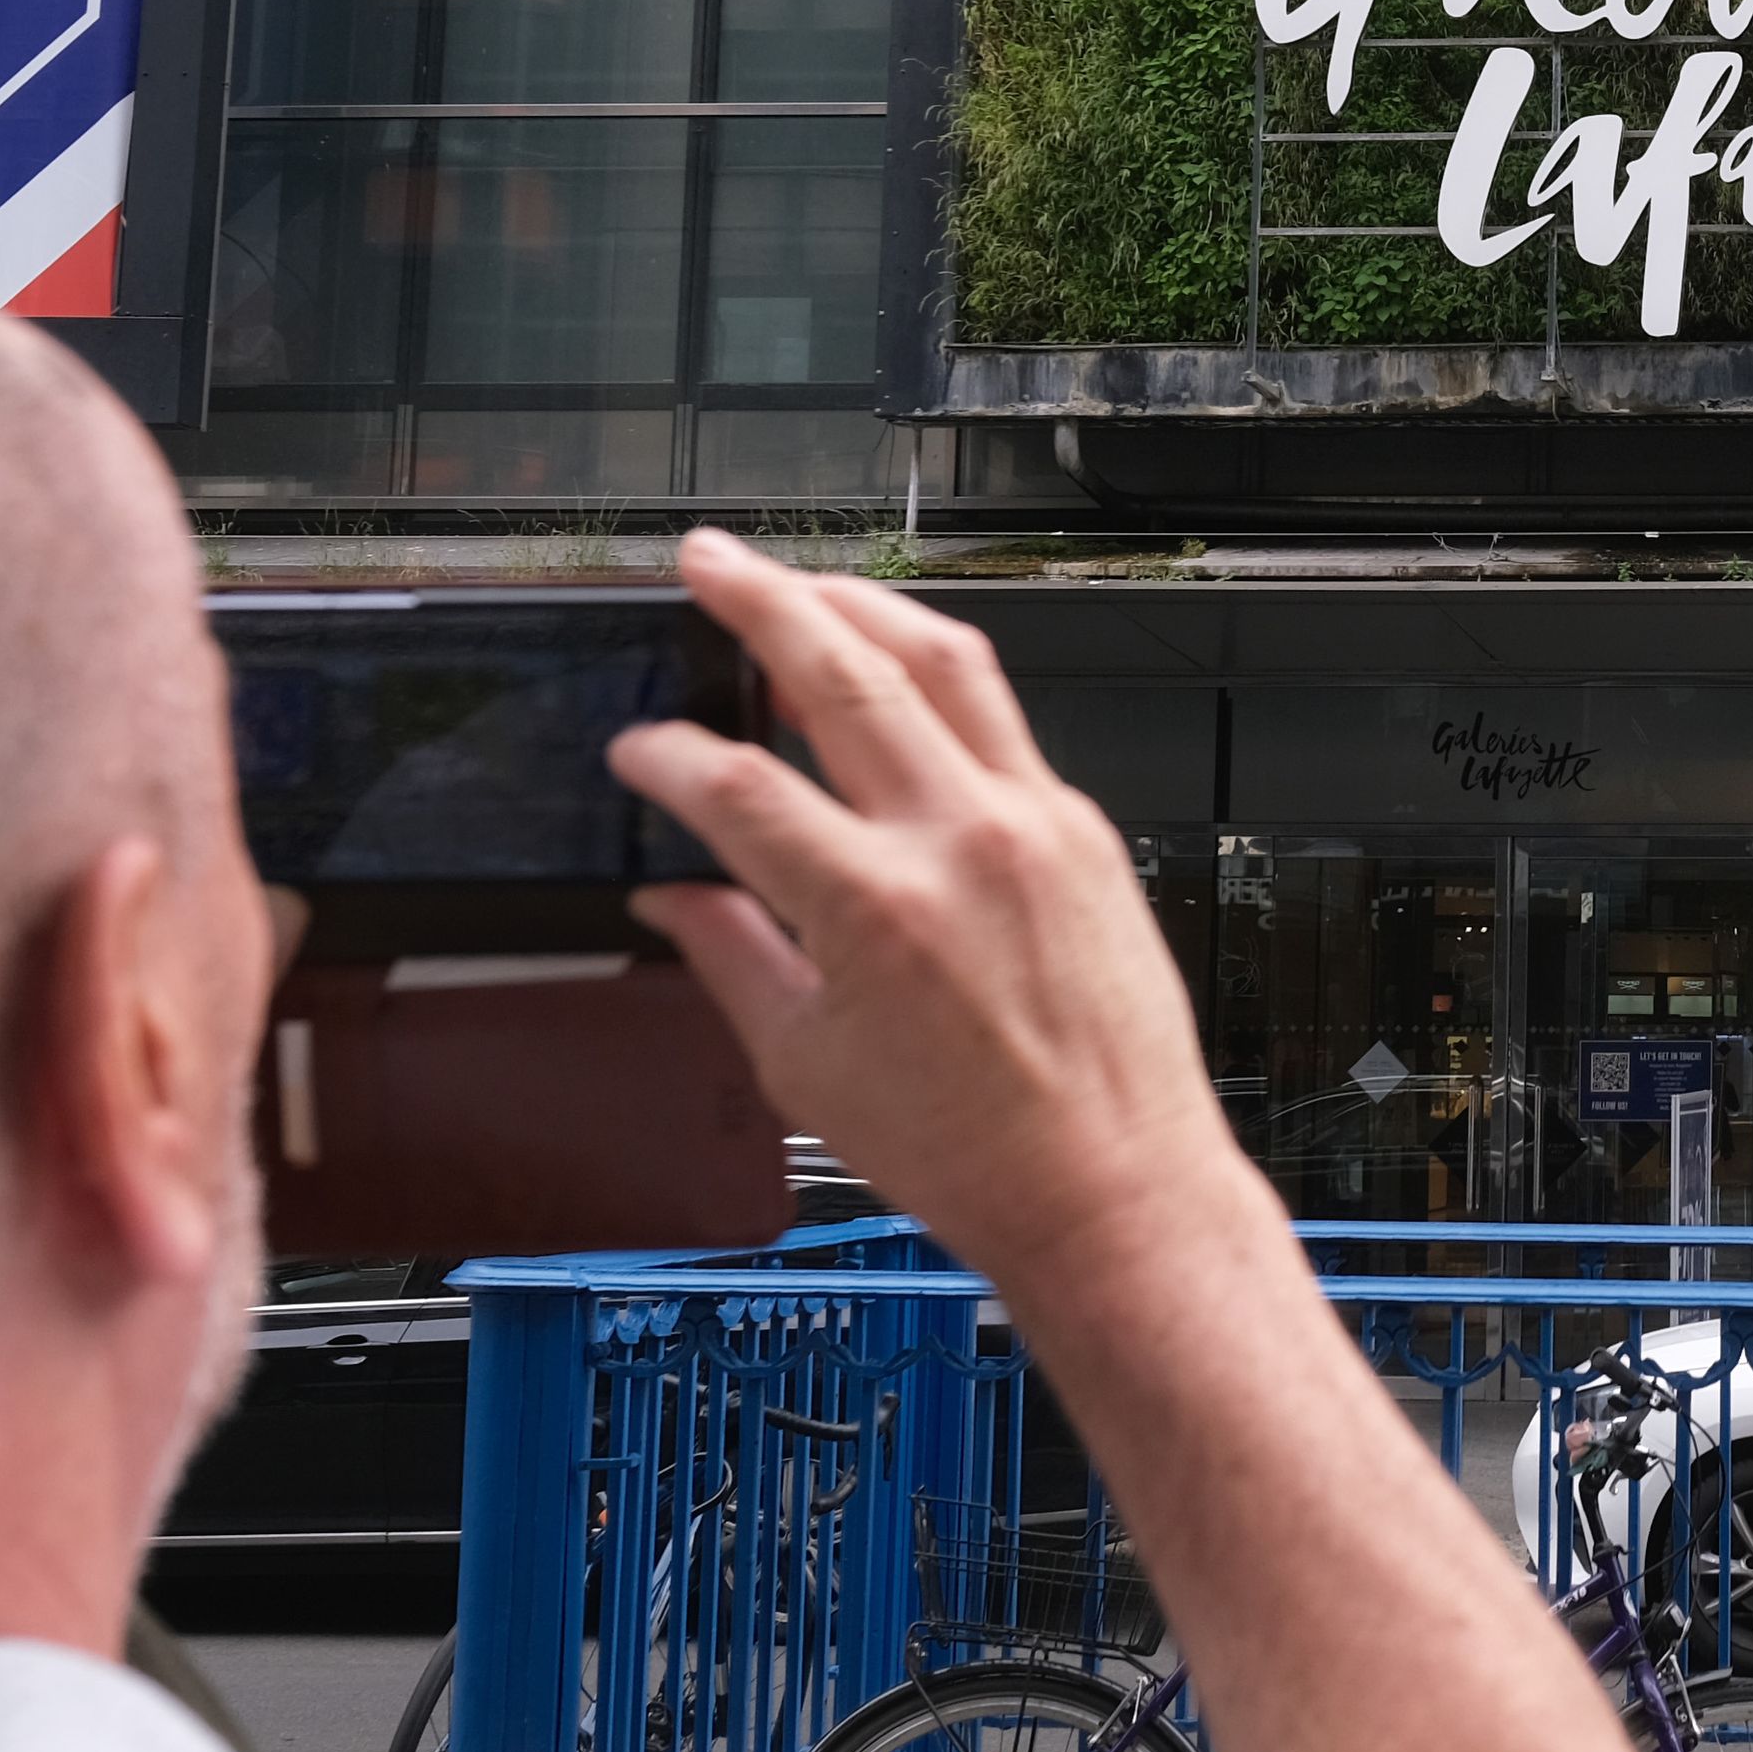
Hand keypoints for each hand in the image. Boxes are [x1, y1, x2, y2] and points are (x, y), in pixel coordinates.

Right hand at [606, 530, 1248, 1296]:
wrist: (1113, 1188)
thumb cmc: (973, 1154)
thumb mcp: (808, 1069)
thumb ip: (730, 960)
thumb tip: (668, 902)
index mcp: (875, 910)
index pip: (739, 786)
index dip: (669, 755)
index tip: (639, 748)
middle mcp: (961, 844)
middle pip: (842, 668)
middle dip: (760, 600)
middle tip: (708, 562)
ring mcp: (1035, 824)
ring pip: (942, 659)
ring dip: (859, 606)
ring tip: (799, 585)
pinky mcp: (1085, 830)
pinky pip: (1001, 720)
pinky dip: (937, 682)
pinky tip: (897, 683)